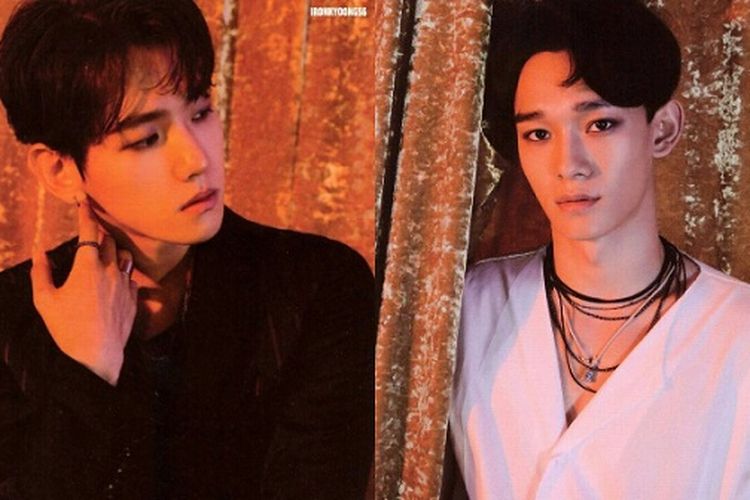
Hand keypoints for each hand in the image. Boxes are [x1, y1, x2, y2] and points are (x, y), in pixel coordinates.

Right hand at [30, 199, 137, 385]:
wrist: (97, 356)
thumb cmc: (67, 329)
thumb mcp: (45, 300)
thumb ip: (41, 272)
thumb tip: (39, 251)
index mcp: (87, 267)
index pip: (89, 232)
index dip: (86, 214)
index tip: (84, 202)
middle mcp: (111, 271)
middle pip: (110, 240)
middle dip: (100, 233)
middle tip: (90, 232)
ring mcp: (126, 284)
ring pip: (125, 256)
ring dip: (115, 251)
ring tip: (103, 255)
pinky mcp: (134, 297)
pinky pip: (131, 277)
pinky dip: (122, 273)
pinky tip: (112, 281)